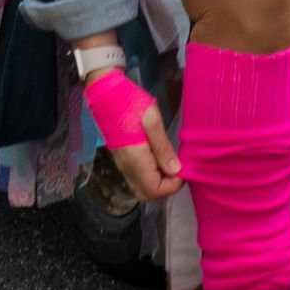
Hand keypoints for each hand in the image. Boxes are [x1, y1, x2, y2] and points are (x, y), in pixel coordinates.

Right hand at [92, 84, 181, 202]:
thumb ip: (163, 146)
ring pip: (143, 188)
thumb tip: (176, 170)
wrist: (106, 95)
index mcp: (135, 161)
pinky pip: (138, 178)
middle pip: (148, 195)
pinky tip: (160, 157)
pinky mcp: (123, 160)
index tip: (184, 169)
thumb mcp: (152, 120)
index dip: (172, 186)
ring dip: (159, 182)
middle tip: (179, 167)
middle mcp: (128, 169)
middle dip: (167, 187)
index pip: (155, 191)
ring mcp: (123, 166)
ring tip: (172, 161)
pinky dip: (151, 175)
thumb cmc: (130, 103)